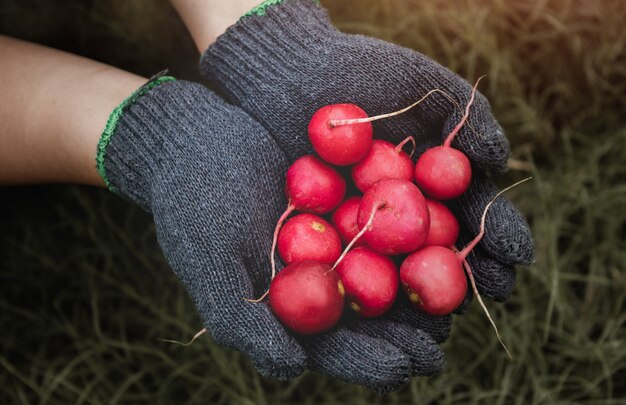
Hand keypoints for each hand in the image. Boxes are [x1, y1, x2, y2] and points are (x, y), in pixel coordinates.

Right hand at [101, 78, 448, 391]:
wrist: (195, 136)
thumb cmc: (193, 201)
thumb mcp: (211, 260)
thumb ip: (244, 320)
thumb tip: (290, 369)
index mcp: (287, 304)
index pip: (334, 346)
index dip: (370, 361)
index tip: (405, 368)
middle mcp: (318, 276)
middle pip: (372, 317)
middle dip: (407, 334)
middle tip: (442, 346)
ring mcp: (337, 236)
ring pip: (388, 271)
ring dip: (424, 288)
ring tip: (463, 302)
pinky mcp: (349, 195)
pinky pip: (390, 218)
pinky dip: (419, 229)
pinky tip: (448, 234)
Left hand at [201, 0, 533, 302]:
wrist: (293, 72)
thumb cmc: (362, 71)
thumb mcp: (422, 83)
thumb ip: (467, 116)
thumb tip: (499, 161)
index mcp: (433, 184)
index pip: (472, 217)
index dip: (496, 236)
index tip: (515, 256)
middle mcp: (401, 213)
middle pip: (440, 255)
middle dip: (466, 279)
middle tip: (489, 296)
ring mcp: (360, 229)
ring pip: (395, 273)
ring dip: (421, 302)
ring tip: (444, 322)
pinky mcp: (317, 238)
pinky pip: (342, 270)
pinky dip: (362, 292)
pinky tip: (381, 311)